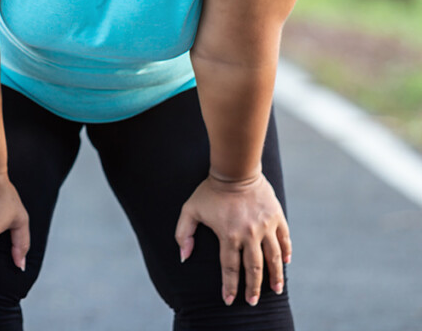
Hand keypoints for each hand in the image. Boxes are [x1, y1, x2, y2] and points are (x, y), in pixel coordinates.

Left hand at [175, 171, 291, 306]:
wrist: (235, 170)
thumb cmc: (210, 191)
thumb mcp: (190, 210)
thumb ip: (184, 234)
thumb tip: (184, 257)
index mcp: (229, 235)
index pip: (229, 268)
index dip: (229, 286)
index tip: (229, 300)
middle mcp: (249, 234)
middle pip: (253, 268)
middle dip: (253, 288)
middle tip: (252, 302)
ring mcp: (266, 226)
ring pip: (274, 258)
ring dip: (275, 276)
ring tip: (275, 290)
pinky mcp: (277, 217)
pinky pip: (285, 239)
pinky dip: (286, 252)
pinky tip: (286, 264)